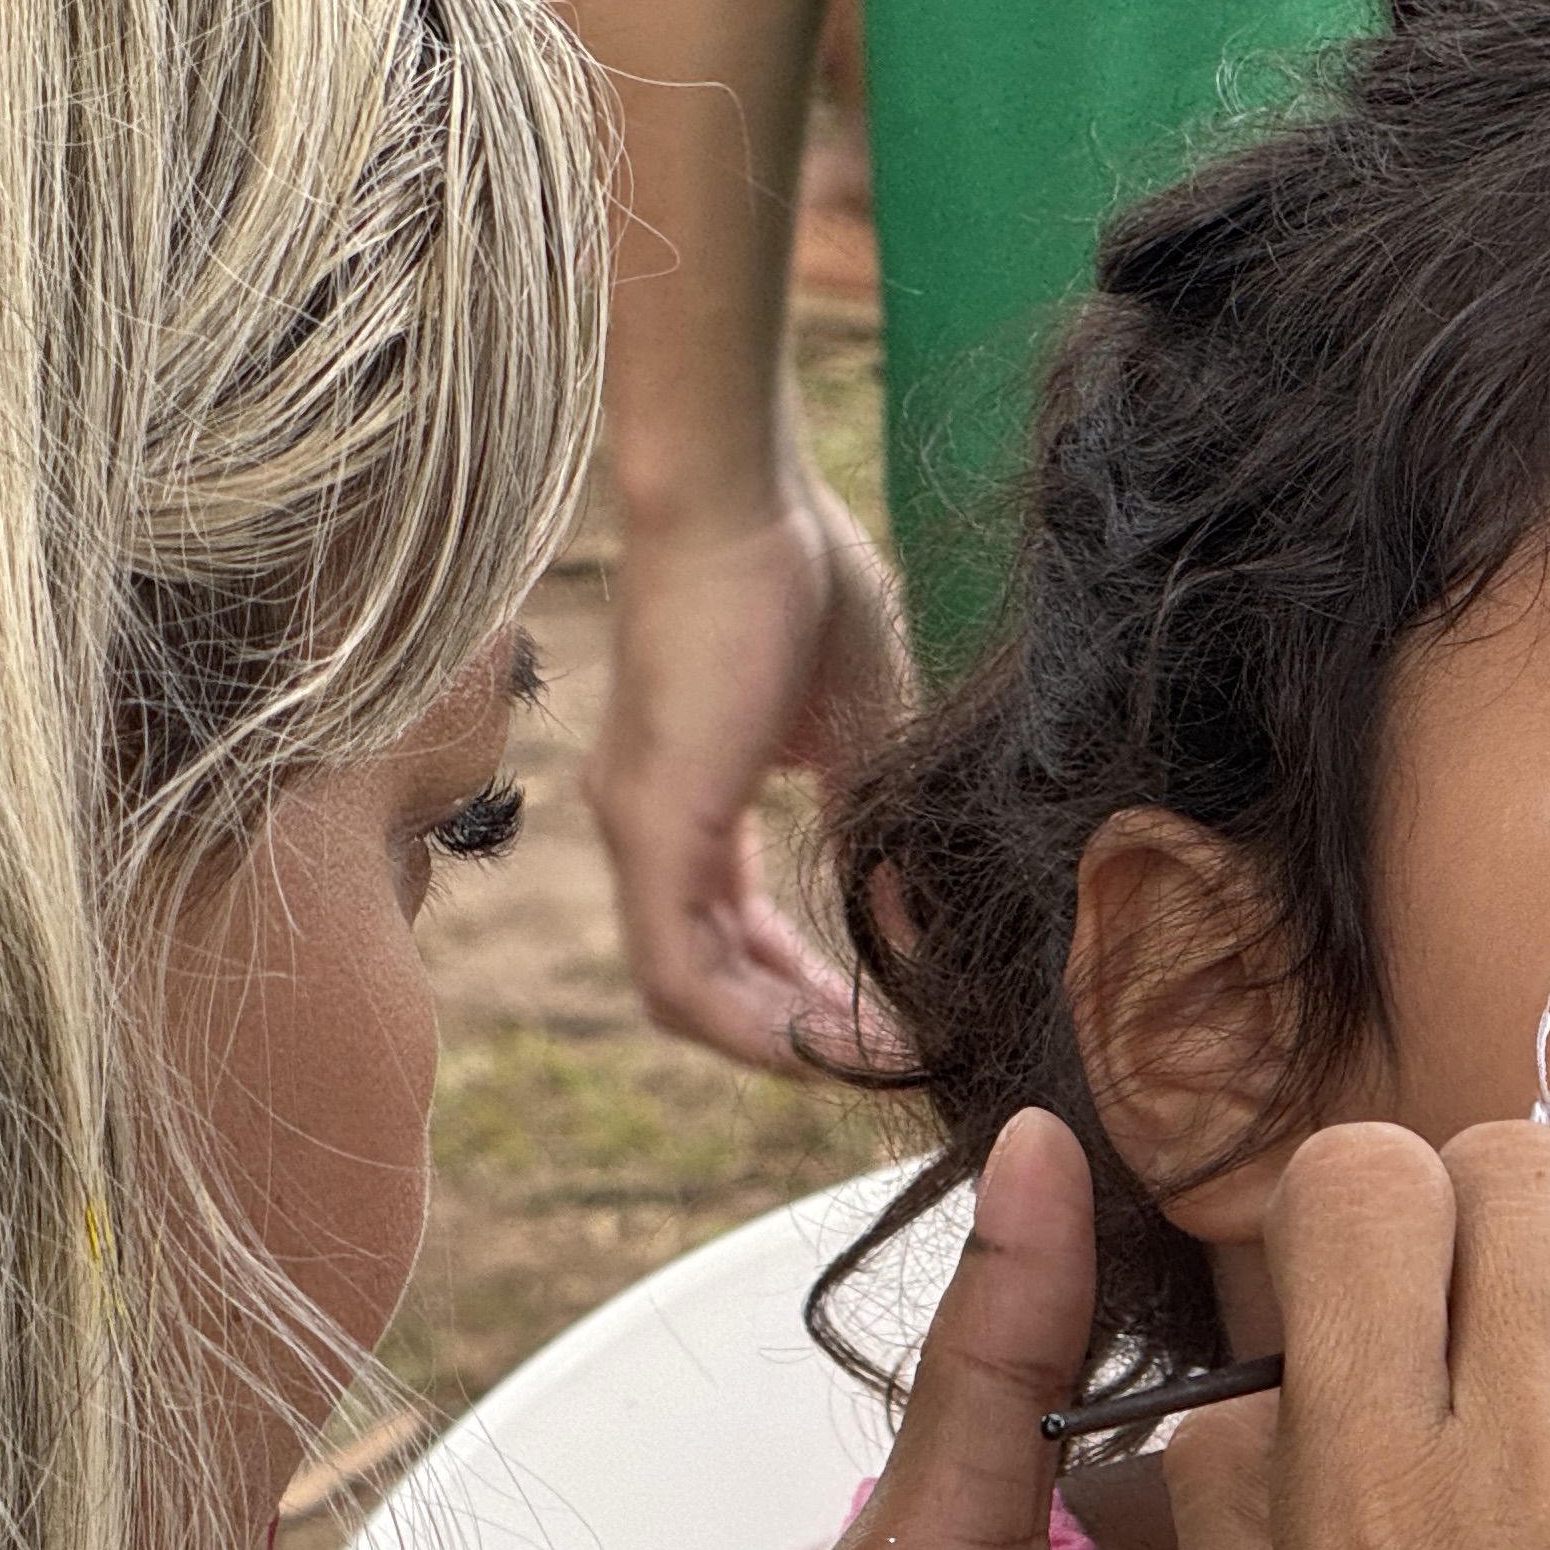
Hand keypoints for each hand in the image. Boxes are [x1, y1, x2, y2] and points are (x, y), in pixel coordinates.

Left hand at [584, 458, 909, 1071]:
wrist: (744, 492)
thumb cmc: (799, 574)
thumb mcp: (860, 731)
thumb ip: (872, 832)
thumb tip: (913, 923)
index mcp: (688, 799)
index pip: (734, 934)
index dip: (808, 989)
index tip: (887, 1014)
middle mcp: (644, 829)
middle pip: (708, 979)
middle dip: (800, 1030)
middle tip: (889, 1055)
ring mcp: (635, 831)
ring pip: (687, 993)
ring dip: (778, 1039)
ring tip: (871, 1058)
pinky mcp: (647, 826)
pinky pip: (680, 971)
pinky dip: (751, 1018)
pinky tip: (828, 1036)